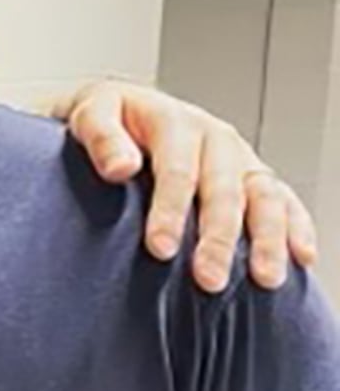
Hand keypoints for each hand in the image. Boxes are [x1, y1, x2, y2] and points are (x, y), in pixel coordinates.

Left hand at [54, 79, 317, 292]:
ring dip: (267, 239)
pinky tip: (301, 257)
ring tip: (264, 279)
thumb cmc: (105, 120)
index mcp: (173, 120)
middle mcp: (213, 138)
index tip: (160, 249)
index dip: (170, 211)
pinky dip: (296, 227)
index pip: (176, 169)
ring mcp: (238, 157)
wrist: (121, 111)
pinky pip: (282, 200)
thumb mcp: (89, 115)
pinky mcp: (252, 175)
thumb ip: (100, 137)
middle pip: (223, 189)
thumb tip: (120, 167)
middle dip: (218, 238)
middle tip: (208, 279)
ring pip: (263, 196)